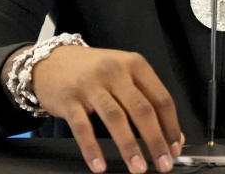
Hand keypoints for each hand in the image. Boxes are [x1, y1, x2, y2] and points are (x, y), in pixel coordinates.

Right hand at [7, 45, 183, 172]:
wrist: (50, 60)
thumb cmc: (91, 70)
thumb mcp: (122, 75)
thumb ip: (144, 98)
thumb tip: (170, 134)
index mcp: (133, 65)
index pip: (160, 98)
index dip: (170, 126)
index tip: (174, 147)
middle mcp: (114, 72)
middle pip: (142, 109)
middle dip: (155, 141)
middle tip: (163, 163)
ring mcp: (91, 85)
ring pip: (116, 118)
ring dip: (129, 147)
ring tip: (138, 167)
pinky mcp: (70, 99)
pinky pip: (83, 128)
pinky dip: (92, 149)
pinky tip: (100, 165)